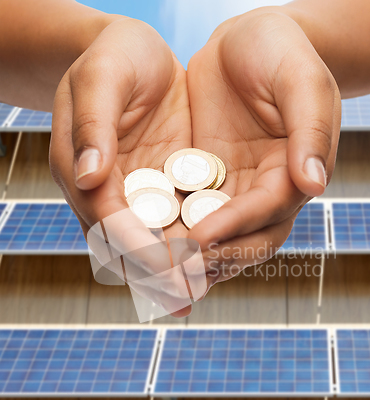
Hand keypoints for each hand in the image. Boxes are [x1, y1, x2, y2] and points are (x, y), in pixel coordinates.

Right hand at [49, 18, 192, 315]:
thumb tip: (89, 176)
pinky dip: (190, 246)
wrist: (135, 53)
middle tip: (183, 299)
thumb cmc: (113, 57)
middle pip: (128, 242)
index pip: (109, 219)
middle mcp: (108, 192)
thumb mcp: (101, 78)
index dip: (136, 247)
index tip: (165, 271)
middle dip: (155, 273)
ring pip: (151, 240)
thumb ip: (93, 124)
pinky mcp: (163, 186)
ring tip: (193, 296)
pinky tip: (209, 265)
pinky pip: (175, 222)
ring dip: (172, 271)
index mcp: (83, 171)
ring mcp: (137, 193)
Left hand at [187, 9, 340, 289]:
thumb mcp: (301, 81)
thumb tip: (313, 184)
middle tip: (177, 272)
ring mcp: (234, 191)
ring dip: (190, 261)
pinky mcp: (205, 185)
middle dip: (213, 258)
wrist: (244, 42)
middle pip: (246, 239)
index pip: (268, 209)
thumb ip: (309, 130)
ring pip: (217, 239)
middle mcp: (265, 191)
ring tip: (159, 275)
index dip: (236, 225)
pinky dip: (172, 236)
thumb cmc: (279, 52)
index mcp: (294, 173)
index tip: (201, 237)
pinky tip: (146, 247)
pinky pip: (188, 216)